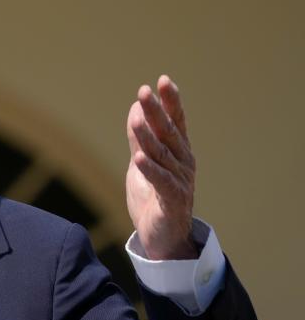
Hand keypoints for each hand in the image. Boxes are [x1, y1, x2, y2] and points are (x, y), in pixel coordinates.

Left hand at [125, 75, 197, 259]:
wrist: (162, 239)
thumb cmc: (153, 199)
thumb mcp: (142, 164)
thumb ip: (140, 140)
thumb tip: (136, 110)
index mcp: (178, 153)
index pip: (176, 123)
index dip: (170, 102)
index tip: (162, 80)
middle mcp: (183, 164)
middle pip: (168, 134)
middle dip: (156, 111)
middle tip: (145, 91)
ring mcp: (180, 182)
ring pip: (162, 155)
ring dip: (148, 136)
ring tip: (136, 116)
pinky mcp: (172, 202)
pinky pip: (161, 183)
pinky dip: (150, 169)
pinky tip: (139, 157)